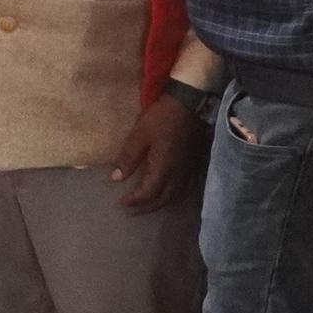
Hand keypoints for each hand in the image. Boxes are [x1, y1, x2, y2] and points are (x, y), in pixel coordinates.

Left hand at [107, 92, 206, 212]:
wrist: (191, 102)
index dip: (135, 201)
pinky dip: (176, 195)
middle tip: (133, 210)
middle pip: (163, 199)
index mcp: (163, 169)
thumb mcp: (140, 135)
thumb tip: (116, 179)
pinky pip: (187, 187)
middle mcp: (178, 174)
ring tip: (150, 204)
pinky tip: (172, 193)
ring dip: (162, 203)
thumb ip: (128, 158)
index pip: (148, 193)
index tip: (122, 203)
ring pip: (176, 196)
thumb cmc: (162, 117)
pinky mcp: (196, 163)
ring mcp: (189, 169)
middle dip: (146, 207)